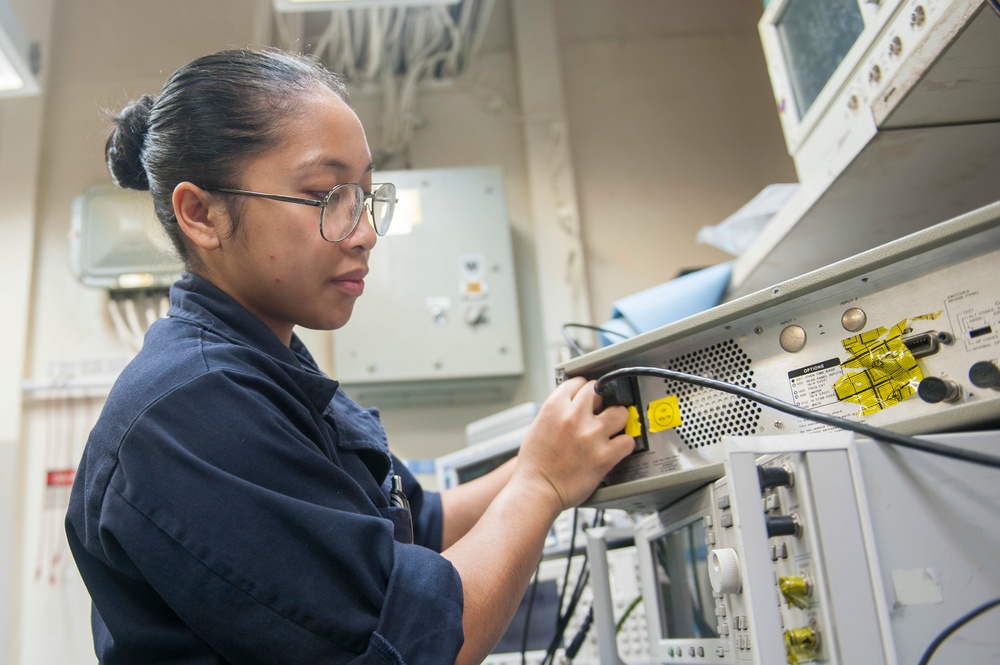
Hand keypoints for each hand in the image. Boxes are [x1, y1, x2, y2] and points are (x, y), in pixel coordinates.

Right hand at [514, 377, 634, 511]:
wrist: (536, 490)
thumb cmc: (534, 465)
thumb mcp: (538, 427)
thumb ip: (557, 413)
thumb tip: (572, 406)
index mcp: (554, 407)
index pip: (578, 382)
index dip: (584, 389)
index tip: (588, 394)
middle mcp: (574, 417)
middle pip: (600, 390)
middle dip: (601, 399)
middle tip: (601, 409)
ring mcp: (591, 435)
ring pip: (620, 412)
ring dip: (618, 418)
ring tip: (613, 426)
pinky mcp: (604, 456)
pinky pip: (628, 440)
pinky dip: (624, 444)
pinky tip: (617, 447)